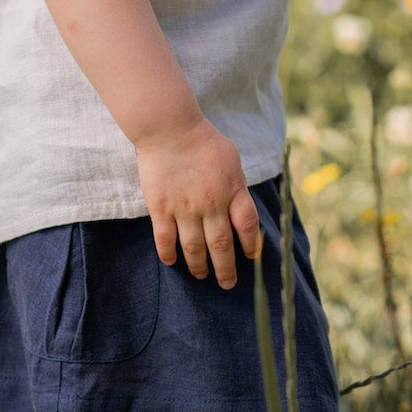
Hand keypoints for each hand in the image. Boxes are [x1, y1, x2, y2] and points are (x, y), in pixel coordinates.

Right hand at [135, 116, 260, 288]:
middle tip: (227, 283)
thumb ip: (237, 186)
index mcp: (233, 190)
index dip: (251, 246)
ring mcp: (184, 208)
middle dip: (226, 269)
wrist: (169, 127)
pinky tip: (172, 262)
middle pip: (222, 245)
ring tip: (201, 276)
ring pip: (194, 248)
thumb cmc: (203, 140)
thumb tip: (240, 209)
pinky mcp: (161, 207)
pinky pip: (165, 239)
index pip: (247, 226)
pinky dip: (169, 254)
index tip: (250, 258)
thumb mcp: (232, 159)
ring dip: (199, 266)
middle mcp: (211, 204)